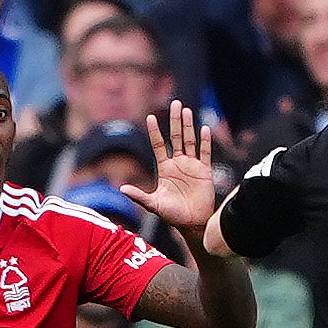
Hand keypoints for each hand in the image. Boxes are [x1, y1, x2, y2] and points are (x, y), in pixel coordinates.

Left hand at [128, 102, 218, 233]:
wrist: (193, 223)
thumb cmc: (173, 215)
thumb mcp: (153, 204)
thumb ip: (139, 195)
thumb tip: (122, 189)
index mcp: (165, 169)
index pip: (159, 145)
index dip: (155, 132)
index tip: (150, 117)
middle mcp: (178, 164)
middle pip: (176, 137)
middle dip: (175, 121)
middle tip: (175, 103)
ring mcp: (192, 166)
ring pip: (190, 141)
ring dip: (189, 126)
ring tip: (187, 110)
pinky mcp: (205, 172)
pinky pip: (205, 153)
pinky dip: (205, 141)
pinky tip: (204, 129)